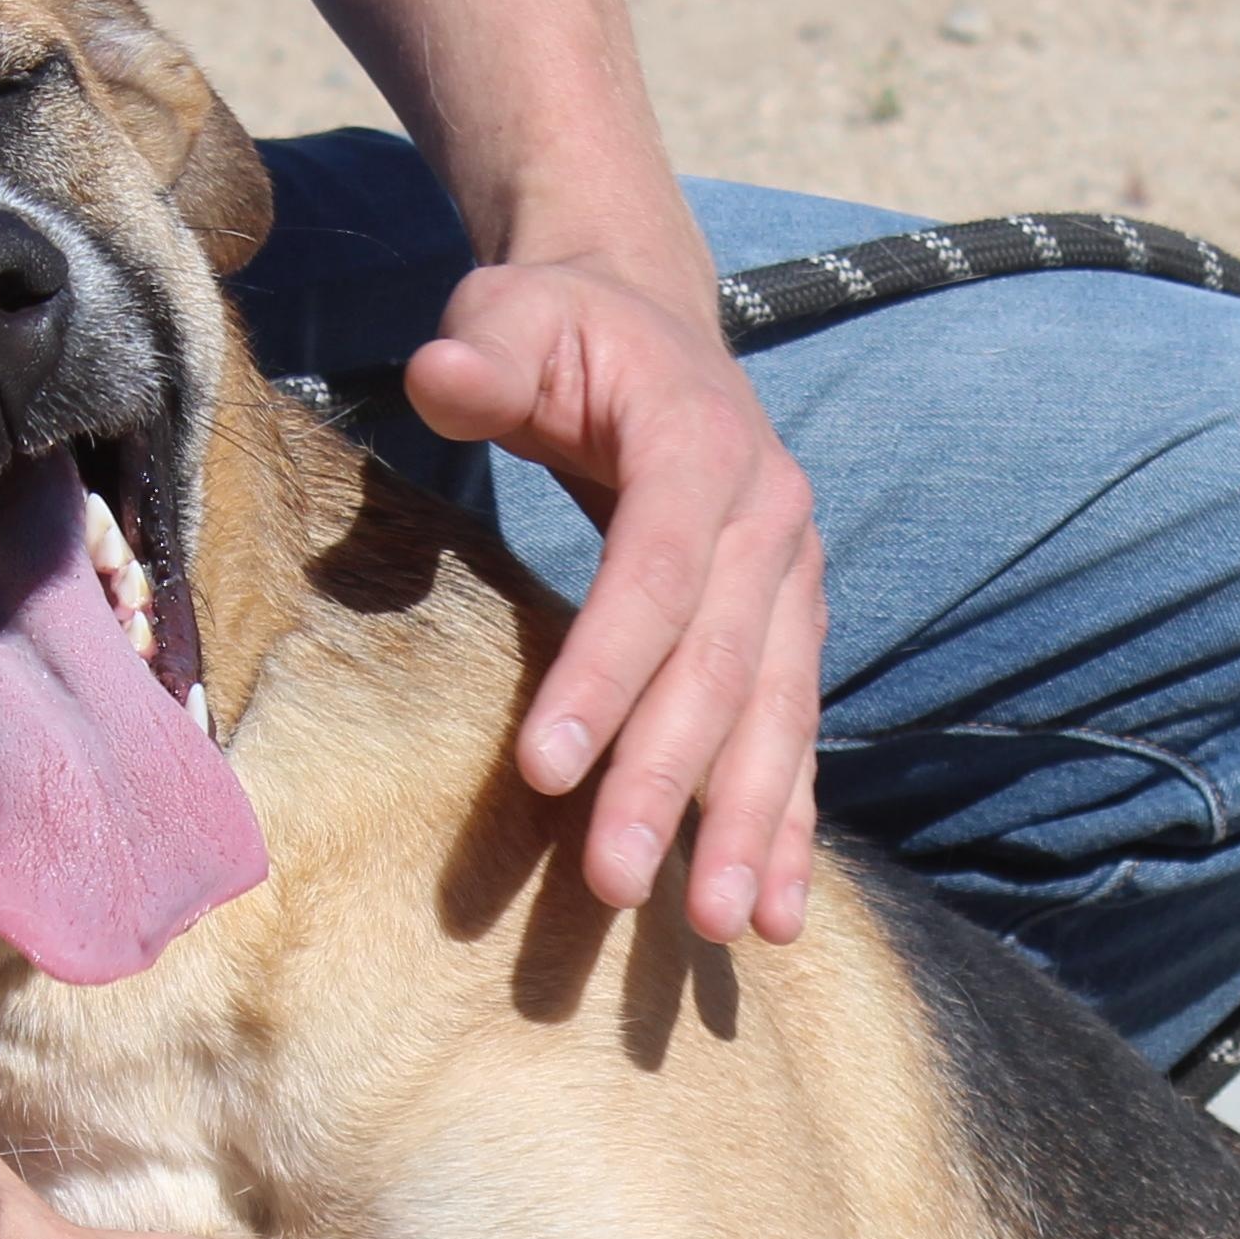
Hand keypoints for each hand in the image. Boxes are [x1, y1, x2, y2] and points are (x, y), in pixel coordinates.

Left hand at [406, 256, 825, 946]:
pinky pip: (794, 739)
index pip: (653, 571)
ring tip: (714, 928)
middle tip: (618, 884)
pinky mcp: (790, 632)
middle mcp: (769, 517)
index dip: (604, 670)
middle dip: (672, 781)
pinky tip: (771, 918)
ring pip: (774, 716)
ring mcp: (792, 582)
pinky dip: (789, 830)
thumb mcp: (513, 310)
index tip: (544, 767)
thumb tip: (445, 373)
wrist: (653, 318)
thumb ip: (483, 348)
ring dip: (749, 828)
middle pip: (720, 665)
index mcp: (699, 443)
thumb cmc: (561, 328)